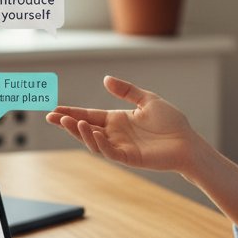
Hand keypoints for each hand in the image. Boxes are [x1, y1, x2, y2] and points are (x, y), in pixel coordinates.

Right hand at [46, 76, 198, 173]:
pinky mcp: (129, 158)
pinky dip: (99, 143)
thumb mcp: (147, 99)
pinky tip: (93, 132)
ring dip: (80, 132)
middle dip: (68, 124)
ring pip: (93, 141)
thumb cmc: (171, 122)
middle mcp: (115, 134)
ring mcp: (120, 147)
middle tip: (50, 116)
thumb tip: (105, 79)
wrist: (187, 141)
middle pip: (86, 129)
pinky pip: (109, 151)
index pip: (89, 115)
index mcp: (117, 120)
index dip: (71, 113)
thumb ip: (126, 90)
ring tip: (68, 122)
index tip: (54, 109)